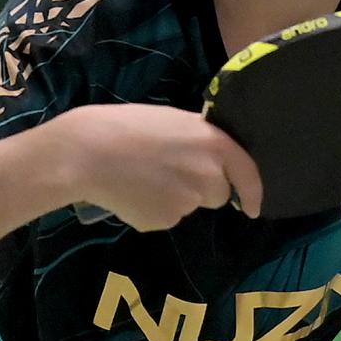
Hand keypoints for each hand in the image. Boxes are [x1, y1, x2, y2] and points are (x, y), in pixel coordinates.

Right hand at [59, 103, 263, 230]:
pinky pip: (165, 218)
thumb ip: (199, 140)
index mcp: (213, 143)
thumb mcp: (172, 120)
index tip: (253, 208)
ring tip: (142, 177)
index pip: (248, 173)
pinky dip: (152, 210)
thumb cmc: (126, 127)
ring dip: (174, 198)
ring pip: (189, 206)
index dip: (253, 193)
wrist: (87, 152)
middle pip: (217, 194)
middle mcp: (208, 174)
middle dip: (201, 189)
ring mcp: (188, 201)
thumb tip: (210, 156)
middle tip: (167, 170)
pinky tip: (132, 192)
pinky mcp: (165, 220)